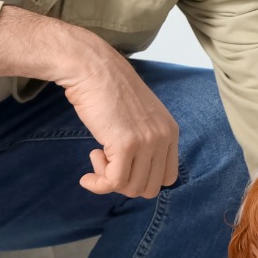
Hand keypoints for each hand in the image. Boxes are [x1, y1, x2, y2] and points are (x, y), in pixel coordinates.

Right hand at [59, 46, 181, 198]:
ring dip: (109, 181)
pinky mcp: (125, 144)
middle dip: (125, 184)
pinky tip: (86, 176)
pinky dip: (98, 185)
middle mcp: (164, 137)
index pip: (169, 177)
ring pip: (132, 188)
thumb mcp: (138, 118)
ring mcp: (147, 141)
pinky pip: (114, 182)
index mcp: (171, 131)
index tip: (123, 167)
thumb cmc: (107, 92)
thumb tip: (134, 178)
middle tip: (106, 163)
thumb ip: (145, 142)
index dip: (142, 180)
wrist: (92, 69)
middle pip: (150, 188)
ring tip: (97, 157)